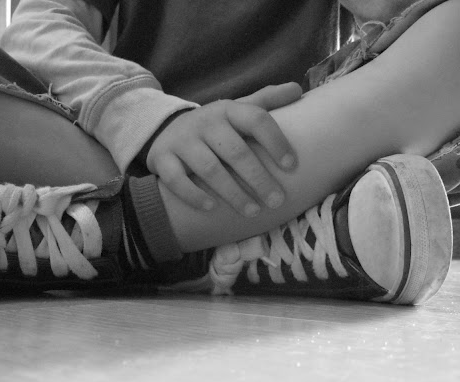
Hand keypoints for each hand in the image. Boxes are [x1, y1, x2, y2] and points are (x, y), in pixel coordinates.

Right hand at [146, 82, 301, 215]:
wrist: (165, 131)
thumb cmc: (213, 128)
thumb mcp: (235, 110)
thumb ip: (265, 101)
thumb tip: (297, 91)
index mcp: (227, 110)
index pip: (256, 119)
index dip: (276, 141)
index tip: (292, 166)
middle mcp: (204, 123)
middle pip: (235, 151)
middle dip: (258, 178)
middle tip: (277, 201)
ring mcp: (182, 141)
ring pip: (209, 169)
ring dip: (232, 193)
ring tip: (253, 212)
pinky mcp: (162, 159)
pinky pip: (176, 180)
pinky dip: (194, 194)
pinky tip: (212, 207)